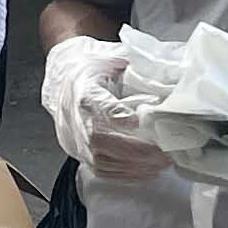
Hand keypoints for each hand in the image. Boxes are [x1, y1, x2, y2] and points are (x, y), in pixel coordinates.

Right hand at [41, 35, 169, 180]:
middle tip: (165, 152)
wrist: (62, 76)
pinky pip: (101, 169)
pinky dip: (126, 173)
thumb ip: (134, 63)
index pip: (98, 106)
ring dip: (135, 165)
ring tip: (163, 162)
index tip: (140, 123)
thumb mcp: (110, 55)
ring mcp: (73, 138)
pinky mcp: (77, 152)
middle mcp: (74, 118)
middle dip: (136, 150)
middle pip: (100, 140)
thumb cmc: (89, 66)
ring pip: (102, 160)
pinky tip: (147, 170)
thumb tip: (164, 68)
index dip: (118, 116)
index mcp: (82, 90)